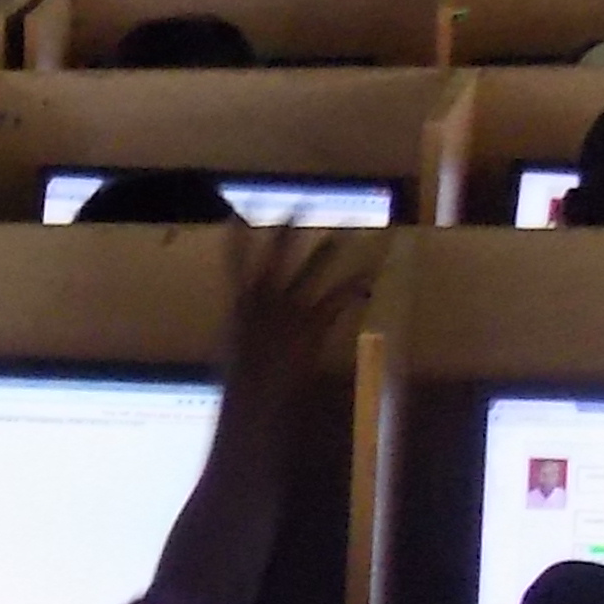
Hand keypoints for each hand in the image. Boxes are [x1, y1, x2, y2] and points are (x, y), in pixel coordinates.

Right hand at [220, 220, 364, 391]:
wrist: (256, 396)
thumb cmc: (240, 383)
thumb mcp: (233, 354)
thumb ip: (242, 335)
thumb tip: (241, 335)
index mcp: (239, 306)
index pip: (233, 264)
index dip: (235, 240)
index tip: (236, 217)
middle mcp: (264, 300)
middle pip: (274, 257)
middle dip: (285, 233)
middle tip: (296, 207)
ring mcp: (289, 309)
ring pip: (309, 272)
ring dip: (327, 252)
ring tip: (342, 234)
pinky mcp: (312, 323)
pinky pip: (337, 298)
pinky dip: (355, 286)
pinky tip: (370, 276)